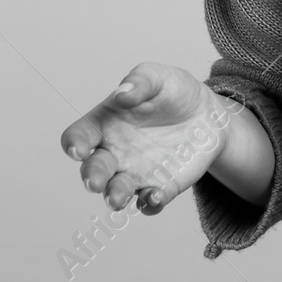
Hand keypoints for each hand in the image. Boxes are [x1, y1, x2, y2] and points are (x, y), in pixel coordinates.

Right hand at [60, 61, 238, 215]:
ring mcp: (135, 172)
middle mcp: (114, 153)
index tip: (78, 150)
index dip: (73, 144)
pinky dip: (150, 203)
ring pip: (116, 192)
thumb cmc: (173, 91)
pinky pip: (149, 202)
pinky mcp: (160, 186)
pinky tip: (156, 196)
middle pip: (93, 170)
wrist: (207, 113)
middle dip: (92, 178)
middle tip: (95, 183)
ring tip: (119, 199)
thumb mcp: (158, 77)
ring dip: (115, 197)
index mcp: (105, 124)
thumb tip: (122, 95)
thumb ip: (139, 82)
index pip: (78, 136)